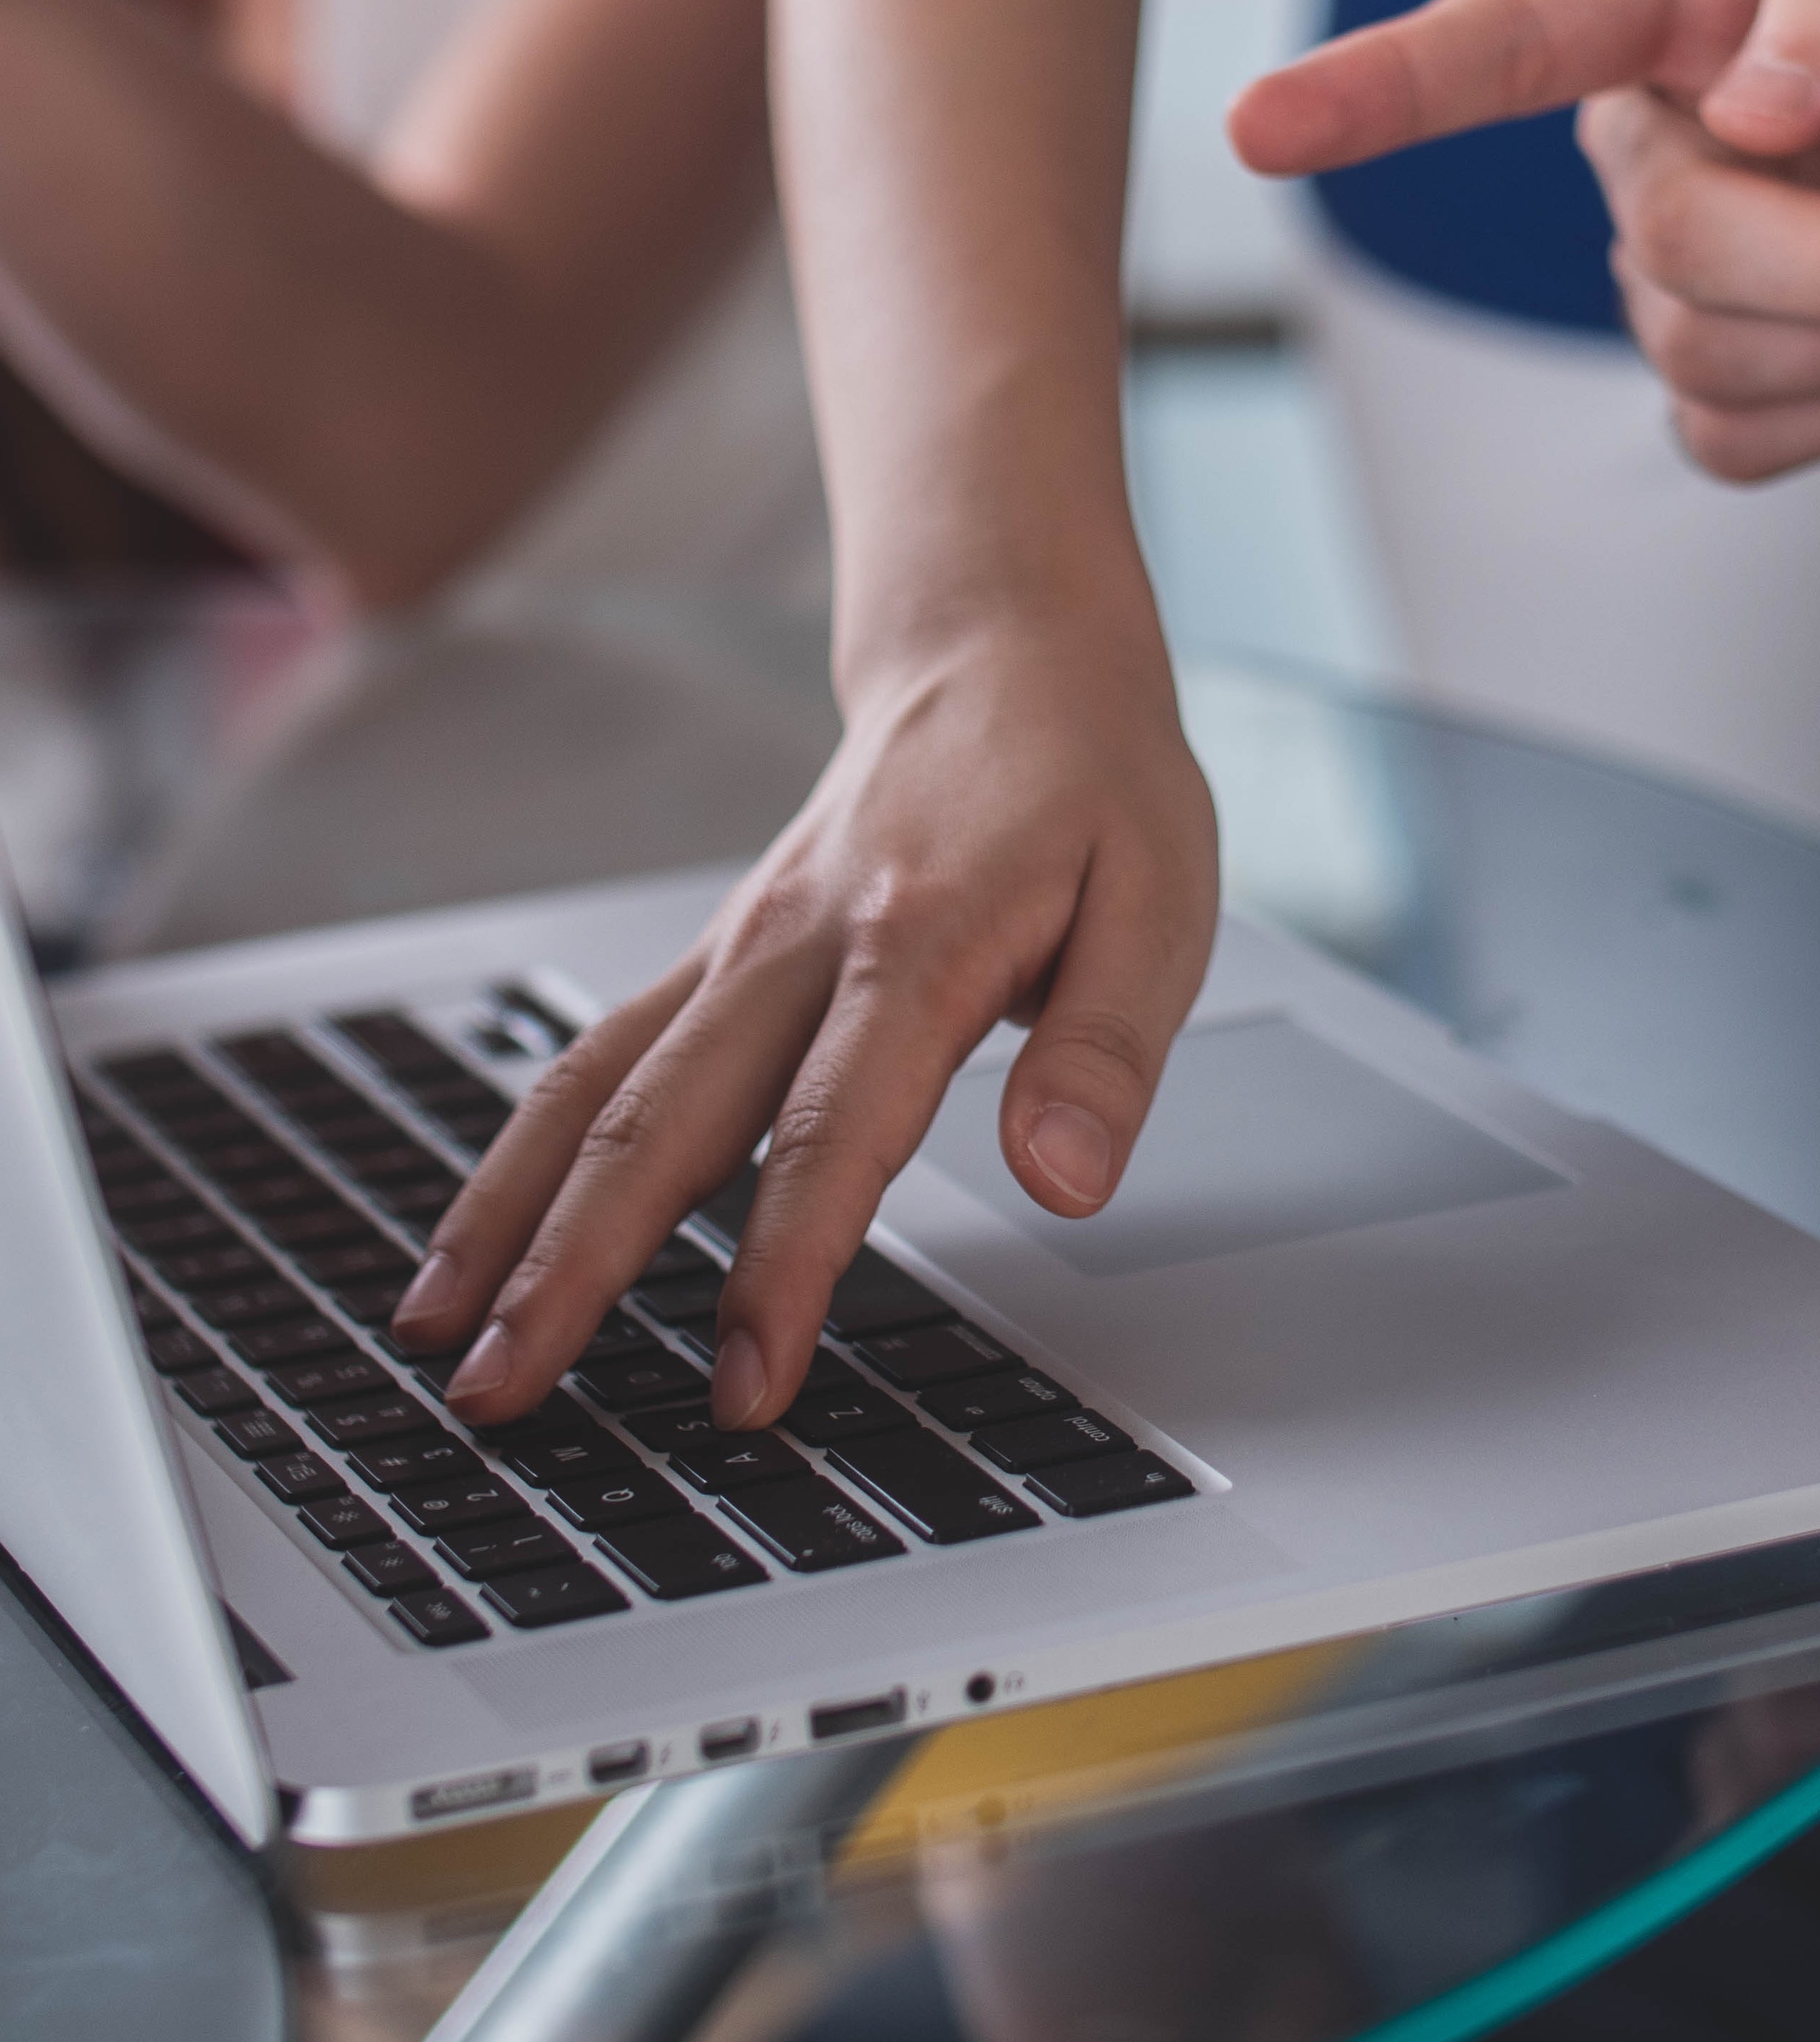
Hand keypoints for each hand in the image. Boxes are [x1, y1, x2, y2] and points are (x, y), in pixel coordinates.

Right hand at [394, 609, 1218, 1426]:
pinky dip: (527, 1149)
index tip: (746, 1382)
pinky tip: (483, 1232)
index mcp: (921, 941)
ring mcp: (741, 946)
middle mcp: (799, 944)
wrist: (1006, 649)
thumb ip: (1107, 1049)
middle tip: (503, 1393)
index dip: (785, 1264)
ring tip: (436, 1335)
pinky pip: (602, 1054)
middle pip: (663, 1118)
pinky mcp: (718, 955)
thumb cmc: (1091, 782)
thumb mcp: (1161, 901)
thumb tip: (1065, 1184)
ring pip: (597, 1086)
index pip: (834, 1129)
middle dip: (574, 1267)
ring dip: (512, 1215)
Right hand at [1232, 0, 1819, 479]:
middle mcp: (1651, 139)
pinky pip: (1747, 440)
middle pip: (1678, 242)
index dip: (1378, 89)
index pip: (1506, 42)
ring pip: (1713, 354)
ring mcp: (1672, 277)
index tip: (1256, 128)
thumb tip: (1752, 102)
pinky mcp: (1718, 392)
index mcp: (1686, 2)